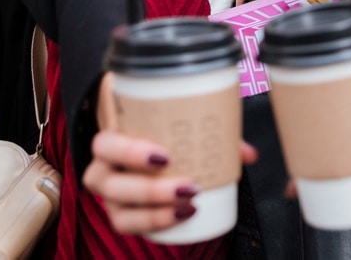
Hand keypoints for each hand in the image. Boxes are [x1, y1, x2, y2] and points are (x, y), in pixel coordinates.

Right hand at [83, 75, 256, 234]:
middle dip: (149, 189)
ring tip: (189, 205)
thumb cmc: (156, 130)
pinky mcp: (120, 215)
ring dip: (153, 213)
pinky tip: (181, 216)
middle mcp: (102, 170)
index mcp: (110, 139)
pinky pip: (129, 227)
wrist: (138, 146)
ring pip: (119, 213)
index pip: (105, 144)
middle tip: (188, 185)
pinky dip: (155, 225)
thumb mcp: (176, 122)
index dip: (129, 151)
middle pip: (110, 184)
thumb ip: (211, 132)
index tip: (165, 155)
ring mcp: (109, 198)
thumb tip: (248, 154)